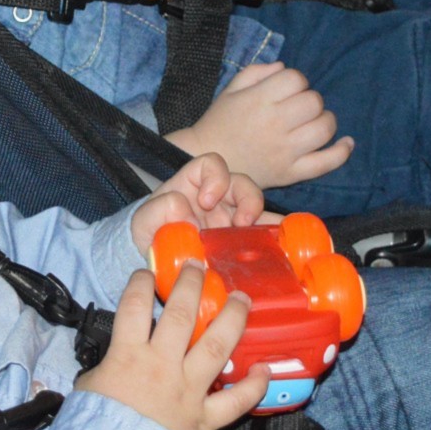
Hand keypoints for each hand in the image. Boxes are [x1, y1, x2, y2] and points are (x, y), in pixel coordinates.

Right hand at [74, 265, 268, 429]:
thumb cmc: (95, 424)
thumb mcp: (91, 382)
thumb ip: (110, 361)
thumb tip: (118, 352)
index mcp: (128, 355)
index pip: (134, 305)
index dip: (140, 283)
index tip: (146, 273)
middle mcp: (162, 366)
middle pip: (181, 315)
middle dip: (192, 285)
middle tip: (200, 268)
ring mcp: (187, 390)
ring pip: (215, 347)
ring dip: (232, 320)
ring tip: (242, 299)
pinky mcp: (204, 418)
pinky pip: (235, 401)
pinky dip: (253, 385)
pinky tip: (264, 368)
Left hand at [131, 152, 264, 255]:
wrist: (153, 264)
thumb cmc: (149, 234)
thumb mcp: (144, 221)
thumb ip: (159, 211)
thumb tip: (187, 214)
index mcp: (195, 185)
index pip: (212, 165)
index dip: (215, 178)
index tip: (206, 201)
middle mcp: (218, 199)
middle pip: (243, 185)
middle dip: (249, 200)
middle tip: (242, 222)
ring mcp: (231, 220)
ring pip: (258, 211)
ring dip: (267, 221)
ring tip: (267, 241)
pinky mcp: (241, 243)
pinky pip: (265, 236)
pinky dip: (277, 241)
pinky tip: (286, 252)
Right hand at [166, 61, 352, 189]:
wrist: (207, 159)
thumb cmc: (220, 122)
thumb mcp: (231, 89)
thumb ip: (257, 72)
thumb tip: (285, 68)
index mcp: (258, 100)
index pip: (296, 79)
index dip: (296, 81)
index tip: (287, 90)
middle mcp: (274, 123)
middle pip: (314, 102)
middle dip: (310, 100)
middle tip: (298, 109)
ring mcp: (284, 150)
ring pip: (324, 128)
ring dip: (325, 121)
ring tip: (313, 123)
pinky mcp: (290, 173)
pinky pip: (326, 163)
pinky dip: (342, 152)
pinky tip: (347, 142)